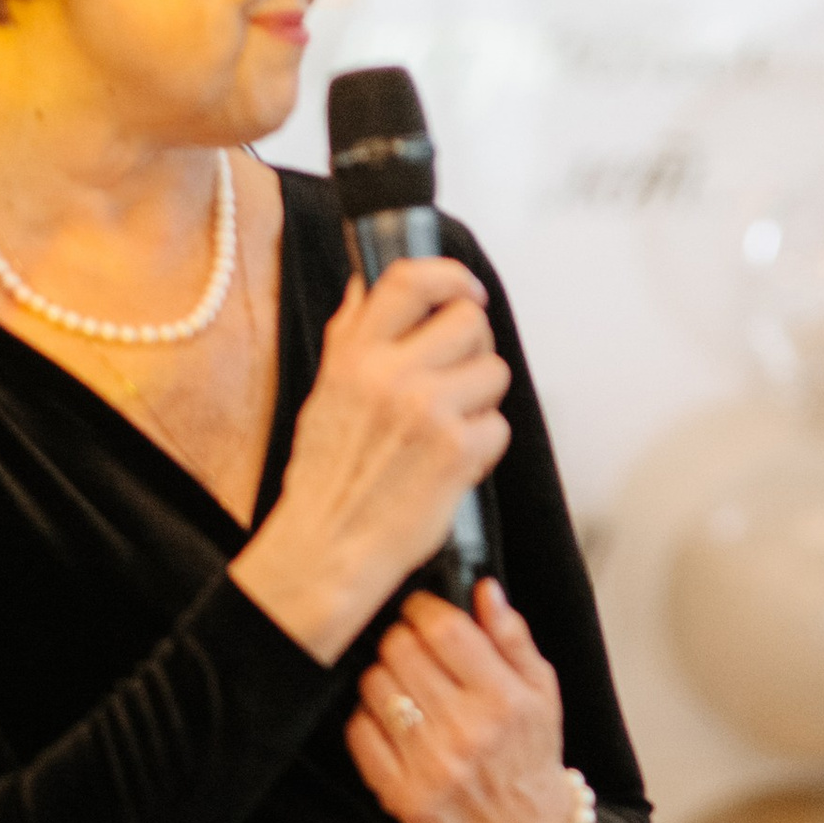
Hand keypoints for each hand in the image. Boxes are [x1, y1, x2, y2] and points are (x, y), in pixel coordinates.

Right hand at [231, 260, 510, 665]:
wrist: (327, 546)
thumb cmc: (327, 477)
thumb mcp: (325, 393)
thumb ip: (349, 337)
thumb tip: (366, 285)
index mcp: (354, 355)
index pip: (410, 281)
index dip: (450, 276)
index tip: (466, 290)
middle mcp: (390, 374)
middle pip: (470, 322)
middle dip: (474, 348)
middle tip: (459, 378)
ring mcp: (427, 411)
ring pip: (494, 372)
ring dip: (482, 400)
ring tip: (449, 428)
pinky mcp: (457, 451)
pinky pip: (498, 426)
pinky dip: (484, 446)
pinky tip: (453, 463)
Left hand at [348, 581, 575, 822]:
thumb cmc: (530, 755)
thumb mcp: (541, 692)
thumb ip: (512, 638)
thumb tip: (485, 589)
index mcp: (505, 701)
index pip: (444, 629)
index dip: (423, 608)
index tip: (421, 609)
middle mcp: (466, 732)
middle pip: (401, 650)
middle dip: (402, 638)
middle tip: (412, 648)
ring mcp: (430, 766)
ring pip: (375, 685)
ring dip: (385, 676)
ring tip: (405, 687)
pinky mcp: (400, 794)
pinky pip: (359, 731)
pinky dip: (369, 718)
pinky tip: (393, 721)